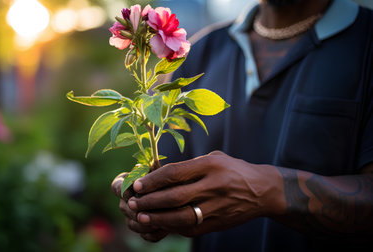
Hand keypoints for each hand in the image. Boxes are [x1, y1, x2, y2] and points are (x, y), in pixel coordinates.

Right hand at [111, 172, 168, 241]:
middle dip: (138, 208)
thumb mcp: (161, 171)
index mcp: (125, 183)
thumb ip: (154, 170)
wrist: (178, 192)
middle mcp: (125, 201)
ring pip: (133, 224)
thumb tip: (154, 167)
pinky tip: (165, 228)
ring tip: (161, 219)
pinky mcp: (142, 229)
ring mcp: (132, 217)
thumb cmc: (168, 177)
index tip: (136, 189)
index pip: (117, 187)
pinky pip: (144, 235)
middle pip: (125, 207)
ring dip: (146, 223)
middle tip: (152, 207)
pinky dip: (154, 233)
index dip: (124, 190)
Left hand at [127, 151, 285, 236]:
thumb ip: (189, 166)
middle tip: (133, 203)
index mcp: (210, 165)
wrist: (263, 191)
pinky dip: (173, 227)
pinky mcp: (218, 223)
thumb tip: (158, 173)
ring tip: (141, 217)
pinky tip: (160, 224)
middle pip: (175, 196)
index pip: (175, 173)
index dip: (153, 180)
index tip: (138, 185)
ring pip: (182, 216)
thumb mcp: (213, 158)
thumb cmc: (232, 170)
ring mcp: (217, 207)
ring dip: (158, 218)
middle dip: (151, 201)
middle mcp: (213, 186)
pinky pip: (191, 228)